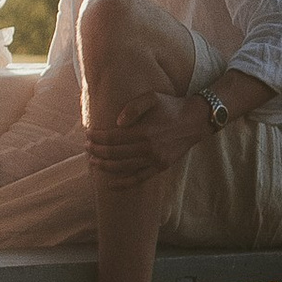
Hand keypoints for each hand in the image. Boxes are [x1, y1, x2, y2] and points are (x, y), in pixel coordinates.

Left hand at [87, 89, 201, 182]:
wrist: (195, 120)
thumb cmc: (170, 106)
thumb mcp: (152, 97)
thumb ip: (133, 107)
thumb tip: (118, 122)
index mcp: (144, 131)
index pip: (112, 138)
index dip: (97, 138)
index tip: (87, 135)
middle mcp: (149, 148)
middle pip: (114, 154)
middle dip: (97, 151)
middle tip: (86, 148)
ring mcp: (155, 160)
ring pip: (123, 167)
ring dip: (104, 166)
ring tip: (93, 161)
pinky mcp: (160, 167)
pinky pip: (139, 179)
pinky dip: (123, 183)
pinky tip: (109, 184)